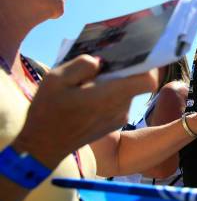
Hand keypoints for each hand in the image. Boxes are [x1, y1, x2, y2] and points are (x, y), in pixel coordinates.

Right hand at [13, 55, 156, 168]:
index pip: (148, 80)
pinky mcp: (114, 123)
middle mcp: (121, 108)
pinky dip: (109, 93)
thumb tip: (100, 61)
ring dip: (113, 81)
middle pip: (135, 82)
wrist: (44, 146)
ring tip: (89, 76)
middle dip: (123, 69)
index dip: (148, 65)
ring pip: (125, 91)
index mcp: (111, 96)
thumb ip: (82, 65)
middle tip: (104, 59)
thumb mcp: (56, 79)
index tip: (136, 54)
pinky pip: (118, 101)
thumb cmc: (49, 111)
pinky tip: (88, 91)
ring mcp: (119, 117)